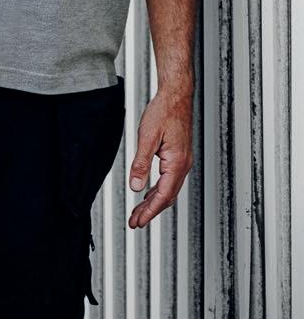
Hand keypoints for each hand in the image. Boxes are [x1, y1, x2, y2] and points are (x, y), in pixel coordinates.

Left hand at [127, 88, 193, 228]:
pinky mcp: (179, 156)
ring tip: (138, 211)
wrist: (176, 95)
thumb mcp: (147, 137)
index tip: (138, 222)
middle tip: (135, 222)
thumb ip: (141, 163)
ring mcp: (182, 161)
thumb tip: (136, 187)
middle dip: (150, 211)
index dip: (150, 212)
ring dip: (153, 202)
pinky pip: (169, 180)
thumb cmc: (164, 111)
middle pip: (166, 197)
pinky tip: (149, 192)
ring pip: (168, 189)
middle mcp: (182, 165)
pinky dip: (158, 190)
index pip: (163, 196)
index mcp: (176, 163)